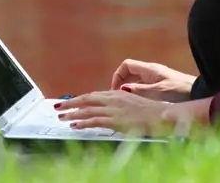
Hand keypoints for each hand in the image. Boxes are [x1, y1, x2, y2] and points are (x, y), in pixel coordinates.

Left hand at [54, 90, 173, 135]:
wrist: (161, 115)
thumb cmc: (150, 112)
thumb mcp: (132, 104)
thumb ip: (119, 105)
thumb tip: (108, 109)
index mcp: (117, 94)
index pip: (93, 95)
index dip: (79, 98)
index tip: (68, 101)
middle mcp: (113, 99)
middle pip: (86, 99)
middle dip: (70, 103)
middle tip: (57, 106)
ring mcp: (114, 109)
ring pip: (87, 110)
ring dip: (72, 113)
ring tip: (62, 117)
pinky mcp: (116, 120)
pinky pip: (95, 121)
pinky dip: (83, 123)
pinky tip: (75, 126)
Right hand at [111, 59, 194, 102]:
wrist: (199, 94)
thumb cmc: (181, 92)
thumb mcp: (158, 92)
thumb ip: (140, 90)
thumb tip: (122, 89)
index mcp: (149, 69)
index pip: (126, 65)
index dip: (118, 76)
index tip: (116, 91)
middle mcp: (151, 72)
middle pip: (130, 74)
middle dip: (122, 86)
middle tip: (119, 100)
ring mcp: (156, 80)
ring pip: (136, 83)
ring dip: (130, 92)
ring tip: (127, 106)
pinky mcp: (161, 88)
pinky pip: (144, 89)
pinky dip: (139, 96)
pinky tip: (139, 107)